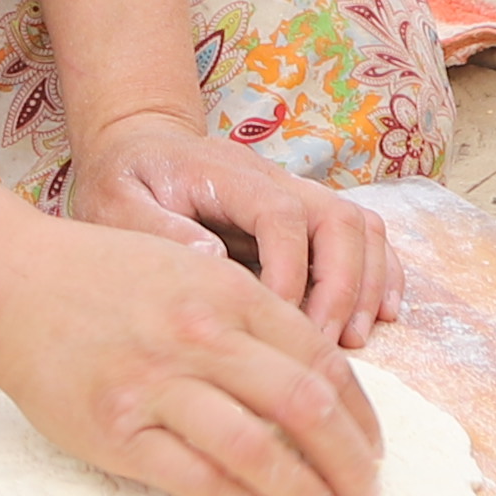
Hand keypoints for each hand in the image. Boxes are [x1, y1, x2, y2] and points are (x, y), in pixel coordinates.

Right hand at [0, 206, 383, 495]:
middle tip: (365, 493)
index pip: (323, 360)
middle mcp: (200, 336)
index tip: (372, 446)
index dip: (361, 414)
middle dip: (350, 461)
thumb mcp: (189, 268)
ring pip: (259, 452)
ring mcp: (156, 385)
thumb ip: (249, 316)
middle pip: (306, 408)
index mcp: (227, 292)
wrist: (10, 283)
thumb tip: (319, 384)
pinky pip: (198, 481)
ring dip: (305, 493)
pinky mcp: (116, 432)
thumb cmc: (105, 279)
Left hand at [66, 112, 392, 346]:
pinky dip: (380, 273)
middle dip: (340, 286)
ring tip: (351, 342)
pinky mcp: (306, 218)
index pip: (280, 214)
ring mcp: (296, 196)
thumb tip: (213, 258)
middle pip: (337, 218)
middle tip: (323, 346)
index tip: (276, 320)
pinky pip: (362, 237)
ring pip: (359, 227)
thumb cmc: (124, 182)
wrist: (138, 149)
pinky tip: (378, 317)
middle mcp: (273, 180)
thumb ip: (158, 230)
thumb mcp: (116, 203)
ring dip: (365, 284)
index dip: (289, 270)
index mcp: (226, 175)